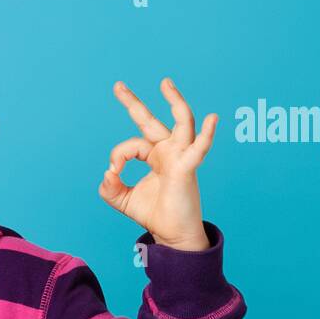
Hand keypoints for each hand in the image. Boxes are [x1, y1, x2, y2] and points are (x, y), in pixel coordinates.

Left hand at [99, 77, 216, 250]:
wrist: (172, 236)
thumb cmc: (154, 214)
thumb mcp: (122, 199)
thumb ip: (109, 186)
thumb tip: (107, 172)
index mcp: (154, 155)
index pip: (130, 145)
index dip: (117, 156)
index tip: (113, 173)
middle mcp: (168, 151)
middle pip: (151, 120)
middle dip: (133, 103)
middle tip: (117, 86)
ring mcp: (180, 156)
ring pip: (182, 122)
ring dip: (175, 101)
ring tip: (165, 83)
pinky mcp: (187, 168)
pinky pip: (199, 149)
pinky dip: (207, 135)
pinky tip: (212, 119)